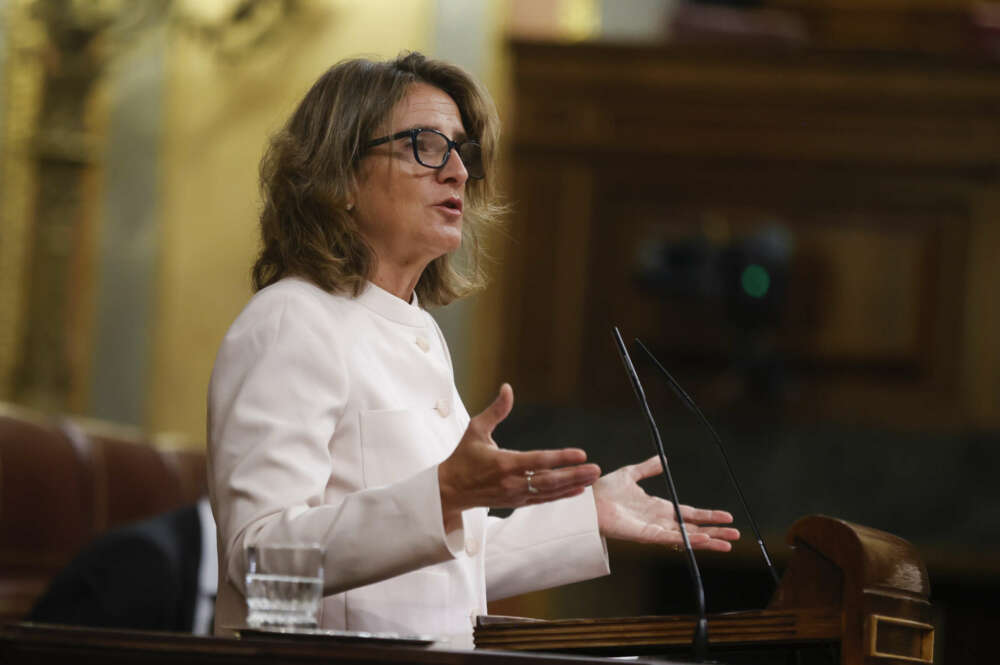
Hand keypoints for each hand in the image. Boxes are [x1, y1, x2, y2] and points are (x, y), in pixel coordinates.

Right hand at [438, 384, 601, 530]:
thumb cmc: (464, 457)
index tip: (581, 454)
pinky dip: (561, 495)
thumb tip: (507, 387)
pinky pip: (543, 500)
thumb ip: (496, 410)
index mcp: (503, 463)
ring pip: (549, 492)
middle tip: (596, 469)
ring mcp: (515, 495)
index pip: (539, 460)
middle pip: (550, 480)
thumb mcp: (476, 429)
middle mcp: (512, 482)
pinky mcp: (515, 503)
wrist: (450, 490)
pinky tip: (577, 489)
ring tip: (592, 477)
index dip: (561, 458)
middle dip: (575, 474)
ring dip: (573, 484)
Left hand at [592, 456, 739, 550]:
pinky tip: (704, 540)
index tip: (727, 517)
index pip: (690, 514)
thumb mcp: (630, 474)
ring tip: (728, 544)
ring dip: (708, 540)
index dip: (708, 516)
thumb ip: (647, 468)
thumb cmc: (604, 491)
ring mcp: (654, 530)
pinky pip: (671, 539)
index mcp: (658, 508)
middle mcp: (660, 521)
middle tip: (736, 536)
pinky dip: (689, 540)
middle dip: (715, 532)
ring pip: (687, 537)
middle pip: (694, 528)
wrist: (588, 502)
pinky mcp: (646, 536)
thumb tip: (663, 459)